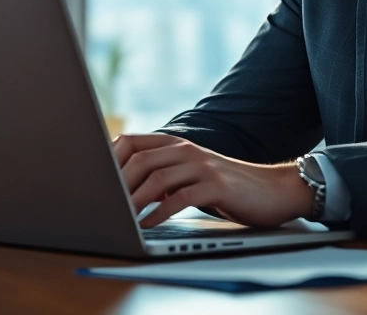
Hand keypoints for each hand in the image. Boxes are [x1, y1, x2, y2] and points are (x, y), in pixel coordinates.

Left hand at [113, 133, 313, 228]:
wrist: (272, 189)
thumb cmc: (226, 186)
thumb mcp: (190, 175)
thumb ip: (163, 175)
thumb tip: (125, 188)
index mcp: (176, 145)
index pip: (131, 142)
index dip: (109, 160)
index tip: (93, 181)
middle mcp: (187, 150)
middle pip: (140, 159)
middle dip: (117, 183)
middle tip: (104, 204)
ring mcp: (203, 166)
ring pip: (158, 177)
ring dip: (135, 200)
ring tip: (122, 217)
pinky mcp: (217, 185)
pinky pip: (182, 198)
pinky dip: (161, 213)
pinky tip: (149, 224)